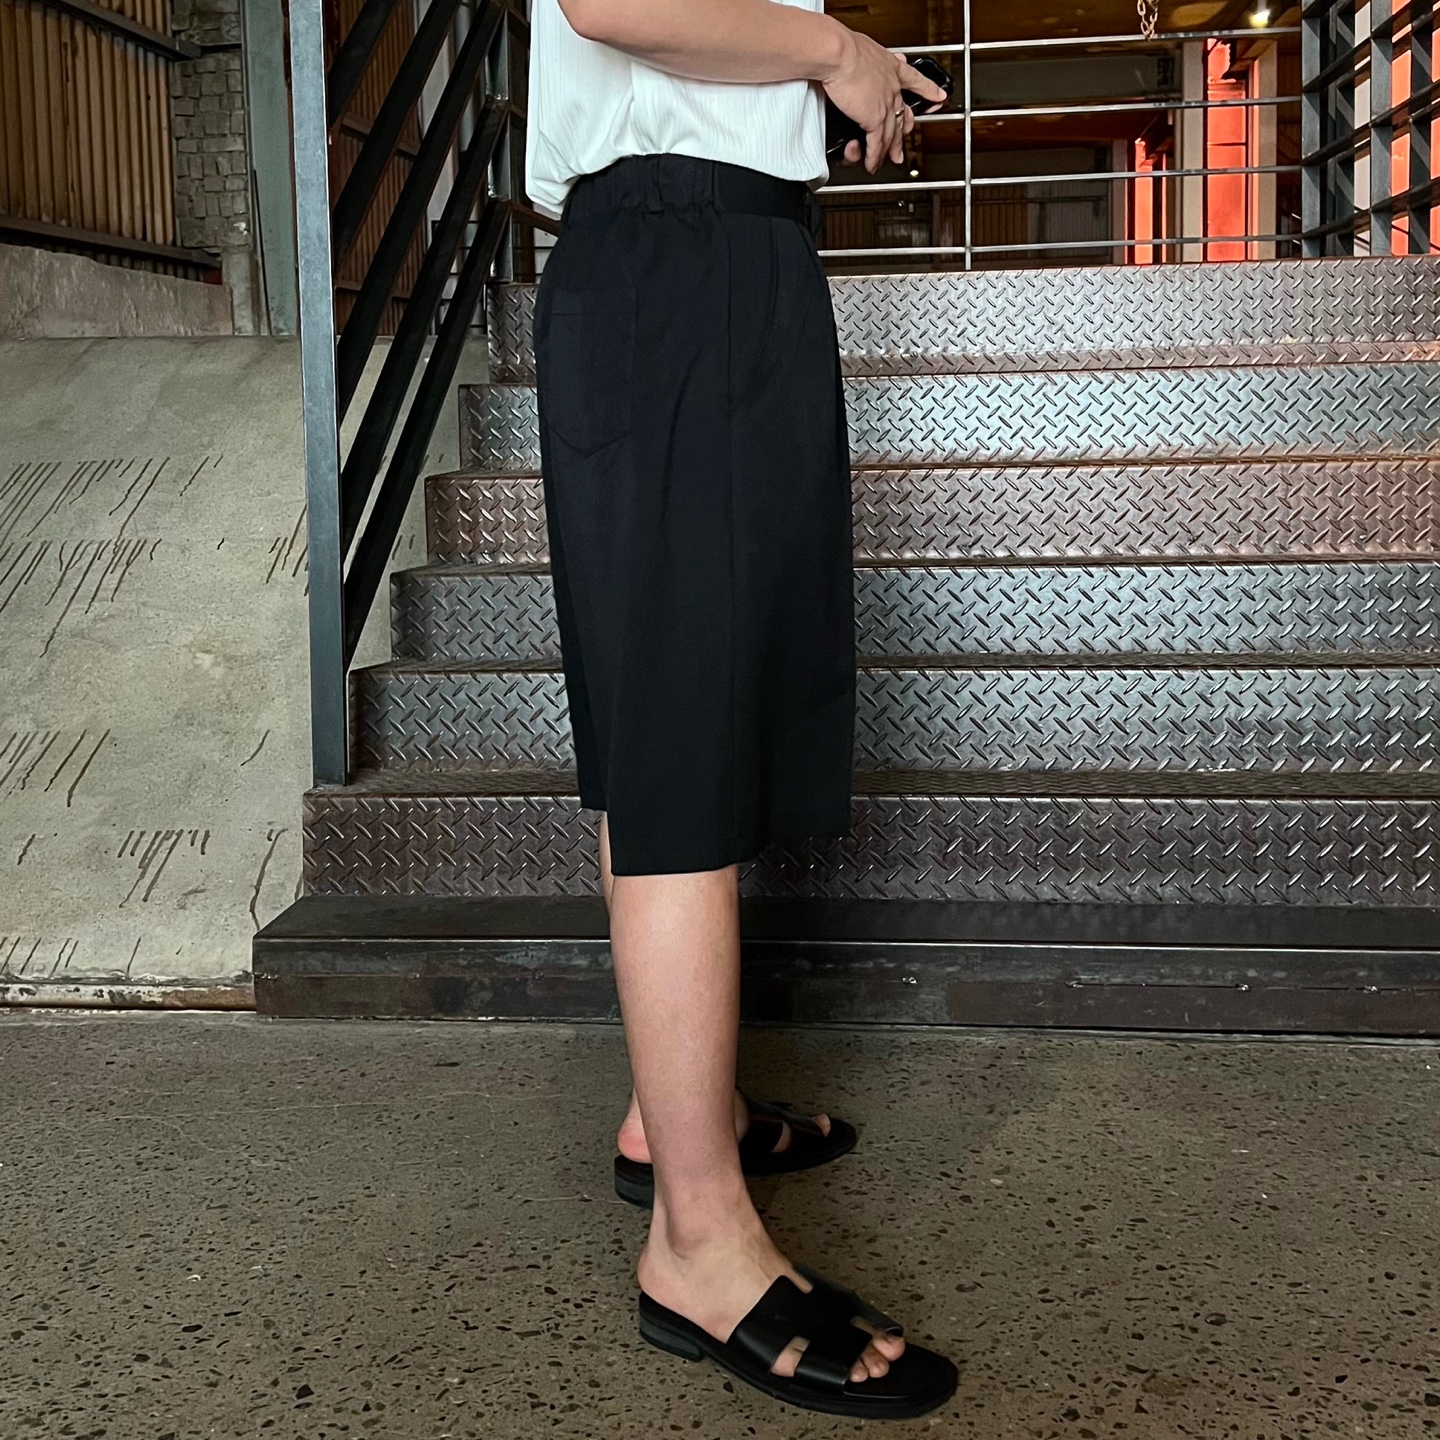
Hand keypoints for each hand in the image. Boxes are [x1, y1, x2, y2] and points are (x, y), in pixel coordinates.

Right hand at [821, 29, 945, 172]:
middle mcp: (893, 88)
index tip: (938, 96)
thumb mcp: (866, 47)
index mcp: (892, 68)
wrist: (840, 54)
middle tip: (902, 147)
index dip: (928, 90)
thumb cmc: (847, 48)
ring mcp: (885, 105)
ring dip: (889, 150)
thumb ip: (871, 56)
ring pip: (890, 134)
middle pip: (902, 116)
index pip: (915, 81)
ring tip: (888, 161)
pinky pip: (876, 144)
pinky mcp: (874, 119)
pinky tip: (872, 164)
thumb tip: (869, 54)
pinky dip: (873, 157)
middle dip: (902, 134)